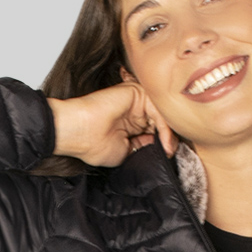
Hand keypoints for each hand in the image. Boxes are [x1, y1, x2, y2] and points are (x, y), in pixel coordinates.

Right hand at [47, 83, 175, 165]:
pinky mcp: (136, 93)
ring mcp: (136, 100)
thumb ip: (144, 147)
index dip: (164, 143)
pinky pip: (158, 109)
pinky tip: (164, 141)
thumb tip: (164, 148)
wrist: (80, 134)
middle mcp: (134, 110)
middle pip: (161, 120)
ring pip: (161, 114)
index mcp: (130, 123)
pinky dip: (165, 127)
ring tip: (168, 150)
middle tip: (171, 153)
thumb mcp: (126, 152)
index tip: (168, 157)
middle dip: (170, 138)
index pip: (154, 130)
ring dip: (169, 134)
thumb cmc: (93, 144)